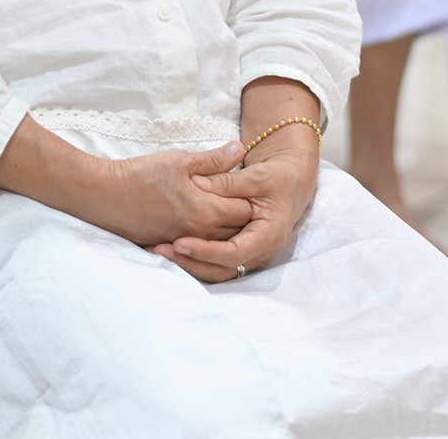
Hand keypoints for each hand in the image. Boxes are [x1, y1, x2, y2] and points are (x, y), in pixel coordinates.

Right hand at [73, 143, 255, 248]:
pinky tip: (199, 224)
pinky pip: (199, 248)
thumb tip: (240, 149)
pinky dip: (206, 239)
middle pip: (238, 231)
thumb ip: (213, 159)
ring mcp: (185, 243)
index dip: (249, 197)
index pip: (246, 210)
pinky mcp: (171, 247)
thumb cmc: (141, 175)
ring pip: (220, 244)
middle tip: (238, 198)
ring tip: (221, 211)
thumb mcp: (179, 160)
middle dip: (242, 217)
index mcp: (208, 211)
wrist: (104, 196)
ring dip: (225, 230)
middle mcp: (201, 233)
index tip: (246, 186)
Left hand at [152, 127, 320, 282]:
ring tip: (157, 251)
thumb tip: (198, 182)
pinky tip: (168, 250)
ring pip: (217, 271)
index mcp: (267, 235)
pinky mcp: (238, 253)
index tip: (179, 244)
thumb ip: (228, 180)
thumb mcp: (257, 176)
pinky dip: (193, 260)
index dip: (206, 251)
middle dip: (190, 262)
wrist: (290, 185)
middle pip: (223, 269)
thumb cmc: (277, 179)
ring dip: (188, 265)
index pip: (235, 253)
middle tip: (159, 250)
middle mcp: (260, 252)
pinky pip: (215, 264)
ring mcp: (249, 256)